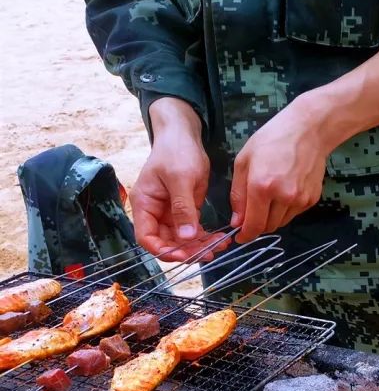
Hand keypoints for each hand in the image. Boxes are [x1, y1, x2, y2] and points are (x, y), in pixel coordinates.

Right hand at [133, 98, 224, 261]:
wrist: (184, 135)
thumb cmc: (176, 151)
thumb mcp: (181, 178)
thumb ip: (182, 208)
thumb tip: (186, 237)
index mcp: (145, 204)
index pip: (147, 238)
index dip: (163, 251)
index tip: (184, 255)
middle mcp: (155, 212)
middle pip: (166, 242)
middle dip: (187, 251)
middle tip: (210, 254)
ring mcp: (170, 212)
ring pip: (182, 239)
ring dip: (199, 246)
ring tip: (220, 247)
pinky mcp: (185, 210)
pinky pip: (193, 230)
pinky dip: (205, 237)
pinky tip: (220, 239)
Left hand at [230, 93, 331, 243]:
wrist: (308, 131)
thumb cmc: (272, 140)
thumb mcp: (244, 161)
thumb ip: (238, 194)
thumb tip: (237, 221)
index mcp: (262, 186)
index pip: (253, 225)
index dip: (245, 235)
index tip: (240, 237)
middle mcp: (283, 197)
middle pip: (267, 227)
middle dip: (257, 225)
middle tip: (252, 215)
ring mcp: (300, 200)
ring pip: (281, 223)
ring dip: (271, 218)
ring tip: (269, 199)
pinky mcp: (311, 200)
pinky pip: (293, 214)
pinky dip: (285, 210)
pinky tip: (284, 191)